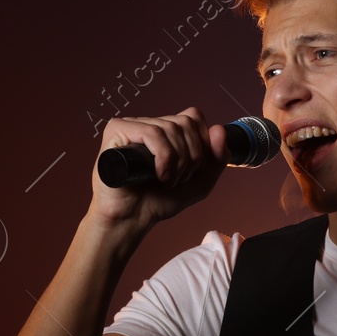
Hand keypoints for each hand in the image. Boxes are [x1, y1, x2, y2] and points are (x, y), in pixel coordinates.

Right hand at [88, 106, 228, 226]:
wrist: (132, 219)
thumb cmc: (159, 201)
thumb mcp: (200, 181)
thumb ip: (217, 157)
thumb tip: (219, 129)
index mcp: (165, 131)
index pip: (193, 116)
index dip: (201, 143)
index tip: (193, 170)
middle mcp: (148, 123)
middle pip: (186, 122)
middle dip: (191, 156)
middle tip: (178, 179)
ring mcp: (132, 125)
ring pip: (171, 128)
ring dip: (177, 161)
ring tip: (167, 181)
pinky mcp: (117, 130)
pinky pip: (152, 133)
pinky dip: (164, 157)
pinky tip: (159, 175)